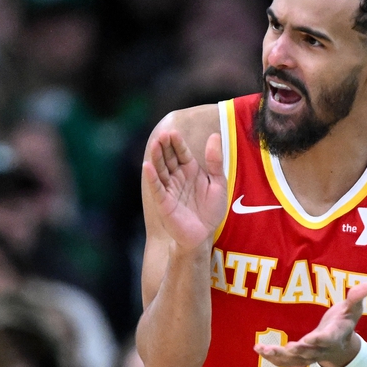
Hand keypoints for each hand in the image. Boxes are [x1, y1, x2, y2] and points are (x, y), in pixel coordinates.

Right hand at [142, 130, 225, 249]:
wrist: (204, 235)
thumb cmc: (210, 210)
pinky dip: (152, 178)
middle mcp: (177, 177)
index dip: (177, 143)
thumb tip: (214, 136)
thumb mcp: (218, 183)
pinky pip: (157, 188)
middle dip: (165, 146)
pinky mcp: (164, 203)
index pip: (181, 152)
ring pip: (161, 170)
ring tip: (155, 145)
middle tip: (162, 135)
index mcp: (190, 170)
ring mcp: (169, 189)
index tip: (173, 132)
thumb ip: (215, 161)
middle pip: (168, 158)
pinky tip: (148, 166)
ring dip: (157, 157)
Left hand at [254, 282, 366, 366]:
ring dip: (278, 356)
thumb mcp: (353, 309)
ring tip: (262, 349)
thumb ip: (356, 298)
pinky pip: (286, 362)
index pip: (326, 339)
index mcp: (334, 336)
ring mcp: (309, 356)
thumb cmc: (345, 323)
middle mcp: (320, 349)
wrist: (342, 347)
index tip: (308, 339)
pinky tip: (259, 350)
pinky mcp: (300, 358)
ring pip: (293, 360)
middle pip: (308, 352)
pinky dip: (273, 359)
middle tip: (285, 348)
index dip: (318, 340)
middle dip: (296, 351)